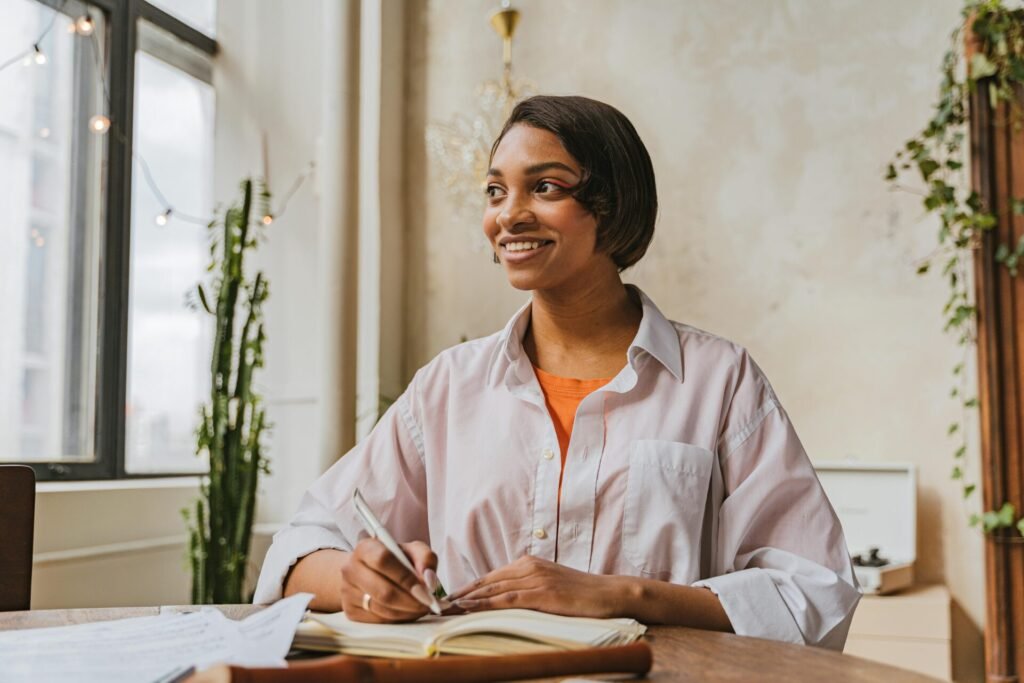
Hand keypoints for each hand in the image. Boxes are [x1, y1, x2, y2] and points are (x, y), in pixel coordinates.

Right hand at [340, 538, 437, 622]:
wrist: (368, 572)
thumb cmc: (395, 560)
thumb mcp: (412, 551)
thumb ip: (426, 558)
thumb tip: (429, 581)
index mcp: (365, 547)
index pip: (383, 560)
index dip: (406, 578)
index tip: (426, 590)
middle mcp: (351, 569)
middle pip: (383, 591)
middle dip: (411, 601)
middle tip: (429, 604)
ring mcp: (347, 592)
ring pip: (382, 609)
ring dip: (408, 612)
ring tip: (422, 608)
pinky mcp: (350, 611)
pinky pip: (378, 621)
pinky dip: (398, 619)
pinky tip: (408, 612)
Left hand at [447, 555, 627, 617]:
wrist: (610, 594)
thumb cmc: (582, 594)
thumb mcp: (550, 585)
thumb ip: (528, 587)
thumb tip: (504, 600)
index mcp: (528, 563)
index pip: (491, 576)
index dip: (468, 588)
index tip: (448, 598)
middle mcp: (528, 566)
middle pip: (486, 580)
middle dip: (461, 593)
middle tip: (438, 604)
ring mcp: (536, 579)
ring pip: (492, 589)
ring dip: (467, 599)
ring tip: (446, 608)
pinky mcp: (543, 594)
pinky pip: (508, 599)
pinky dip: (485, 604)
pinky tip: (470, 608)